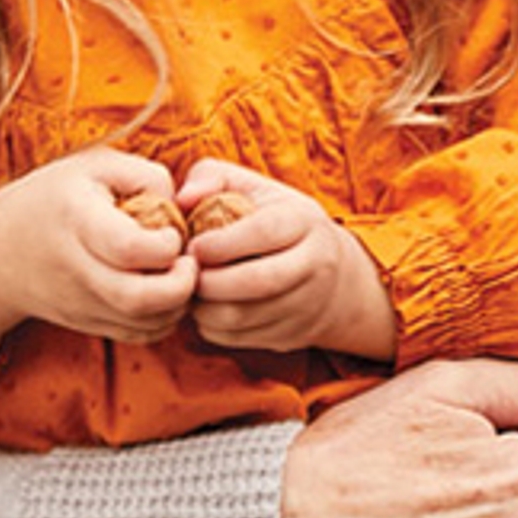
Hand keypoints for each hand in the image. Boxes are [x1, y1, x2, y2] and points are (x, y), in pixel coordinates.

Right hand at [0, 147, 194, 362]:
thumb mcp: (97, 166)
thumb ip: (149, 177)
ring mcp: (79, 303)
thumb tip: (184, 209)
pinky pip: (138, 335)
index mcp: (77, 220)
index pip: (128, 247)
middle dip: (182, 284)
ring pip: (143, 324)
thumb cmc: (56, 198)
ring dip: (178, 304)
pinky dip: (165, 319)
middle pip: (138, 298)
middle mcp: (76, 269)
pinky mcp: (86, 323)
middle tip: (189, 262)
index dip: (166, 244)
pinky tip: (165, 292)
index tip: (172, 232)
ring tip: (180, 275)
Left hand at [179, 158, 398, 359]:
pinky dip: (211, 327)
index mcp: (305, 220)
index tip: (194, 246)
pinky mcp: (290, 336)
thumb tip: (182, 198)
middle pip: (258, 281)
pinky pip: (237, 339)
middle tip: (186, 273)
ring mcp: (306, 304)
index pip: (265, 232)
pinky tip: (208, 306)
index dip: (222, 243)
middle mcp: (315, 264)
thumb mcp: (256, 189)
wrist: (336, 278)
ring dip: (204, 307)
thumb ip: (213, 178)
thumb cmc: (279, 223)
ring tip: (192, 289)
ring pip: (243, 317)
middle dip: (209, 281)